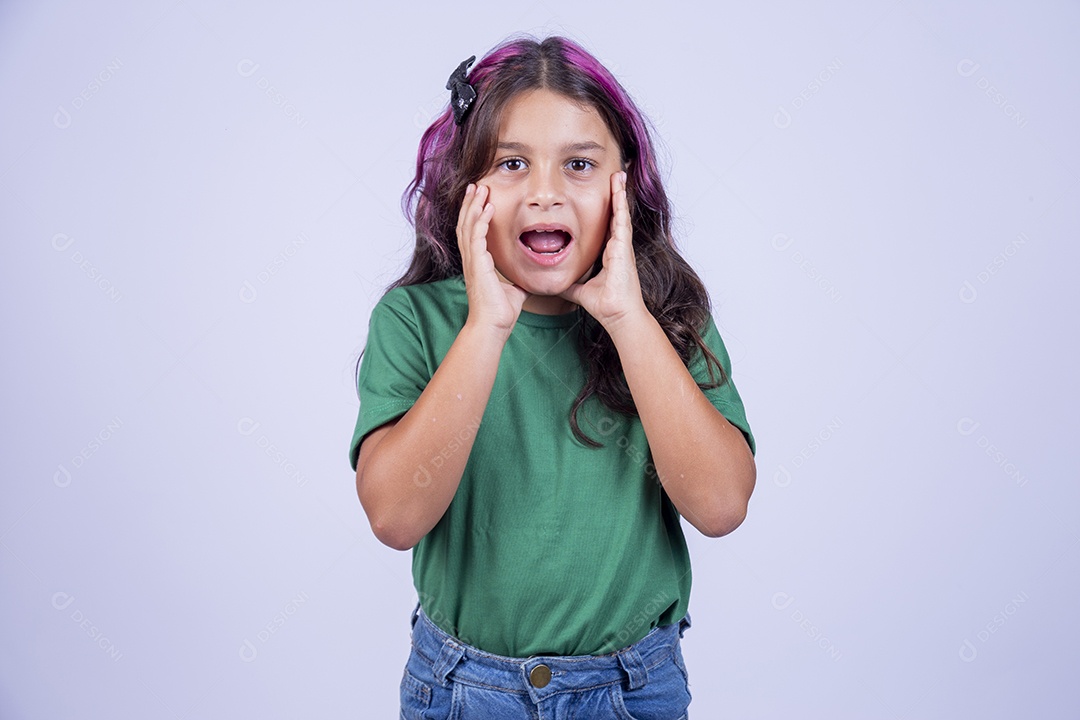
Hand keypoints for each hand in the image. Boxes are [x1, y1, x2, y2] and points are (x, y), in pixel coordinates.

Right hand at [456, 183, 528, 334]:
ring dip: (473, 205)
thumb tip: (527, 277)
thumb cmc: (501, 312)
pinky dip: (481, 220)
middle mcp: (472, 259)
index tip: (480, 198)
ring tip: (479, 188)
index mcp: (478, 263)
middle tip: (475, 185)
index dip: (474, 213)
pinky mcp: (478, 265)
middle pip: (465, 223)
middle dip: (470, 203)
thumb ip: (517, 279)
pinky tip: (488, 207)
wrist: (493, 326)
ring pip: (468, 225)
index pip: (472, 232)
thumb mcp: (513, 289)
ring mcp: (473, 261)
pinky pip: (477, 236)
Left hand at [559, 171, 648, 332]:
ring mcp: (622, 246)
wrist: (617, 314)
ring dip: (619, 193)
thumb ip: (569, 283)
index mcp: (609, 254)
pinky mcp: (624, 248)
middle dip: (615, 195)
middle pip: (616, 215)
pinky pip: (622, 221)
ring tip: (618, 175)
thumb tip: (555, 282)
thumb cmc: (604, 305)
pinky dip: (621, 204)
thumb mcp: (579, 290)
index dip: (606, 210)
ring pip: (620, 213)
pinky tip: (619, 190)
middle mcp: (617, 247)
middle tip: (614, 176)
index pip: (607, 226)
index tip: (604, 195)